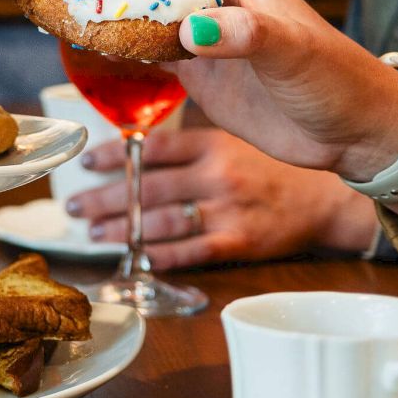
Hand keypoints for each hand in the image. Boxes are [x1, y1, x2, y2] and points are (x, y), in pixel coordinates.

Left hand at [65, 129, 378, 269]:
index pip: (152, 148)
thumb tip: (132, 143)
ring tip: (92, 232)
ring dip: (122, 229)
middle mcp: (216, 175)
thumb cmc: (269, 167)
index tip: (85, 162)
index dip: (115, 155)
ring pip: (161, 221)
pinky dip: (159, 256)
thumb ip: (186, 145)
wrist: (325, 198)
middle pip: (147, 187)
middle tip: (73, 206)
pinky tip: (134, 258)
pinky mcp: (239, 242)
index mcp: (211, 144)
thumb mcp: (231, 140)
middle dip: (104, 198)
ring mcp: (227, 210)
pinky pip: (190, 251)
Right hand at [75, 0, 397, 181]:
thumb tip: (190, 30)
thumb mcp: (292, 51)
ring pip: (135, 11)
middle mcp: (209, 0)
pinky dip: (113, 50)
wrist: (354, 133)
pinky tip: (87, 55)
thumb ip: (245, 34)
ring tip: (55, 13)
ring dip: (98, 11)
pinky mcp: (196, 74)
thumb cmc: (335, 81)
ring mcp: (199, 37)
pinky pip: (144, 52)